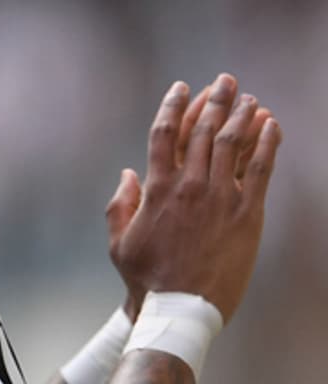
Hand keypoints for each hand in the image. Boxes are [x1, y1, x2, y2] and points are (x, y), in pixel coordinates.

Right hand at [105, 73, 281, 322]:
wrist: (180, 307)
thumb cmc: (146, 277)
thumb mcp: (118, 239)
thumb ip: (121, 203)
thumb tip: (127, 174)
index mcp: (156, 187)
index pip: (165, 133)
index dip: (174, 105)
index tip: (182, 87)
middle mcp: (189, 185)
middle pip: (203, 130)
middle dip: (214, 101)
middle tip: (224, 81)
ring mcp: (219, 198)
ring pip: (232, 143)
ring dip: (241, 115)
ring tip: (248, 97)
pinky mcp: (246, 214)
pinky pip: (259, 169)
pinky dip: (267, 143)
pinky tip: (271, 125)